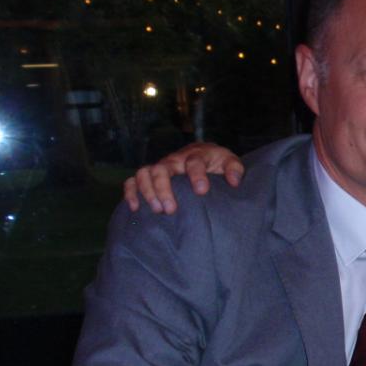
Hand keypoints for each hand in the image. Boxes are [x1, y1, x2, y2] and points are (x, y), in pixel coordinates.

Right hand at [122, 142, 243, 214]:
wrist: (203, 155)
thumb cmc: (217, 163)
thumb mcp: (229, 162)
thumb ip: (234, 169)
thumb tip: (234, 182)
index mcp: (196, 155)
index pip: (194, 162)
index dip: (197, 175)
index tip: (201, 191)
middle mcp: (175, 160)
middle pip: (162, 168)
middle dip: (164, 189)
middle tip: (171, 209)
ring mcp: (160, 167)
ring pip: (144, 173)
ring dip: (148, 192)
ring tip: (158, 210)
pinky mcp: (149, 176)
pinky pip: (132, 180)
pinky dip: (131, 192)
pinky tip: (135, 208)